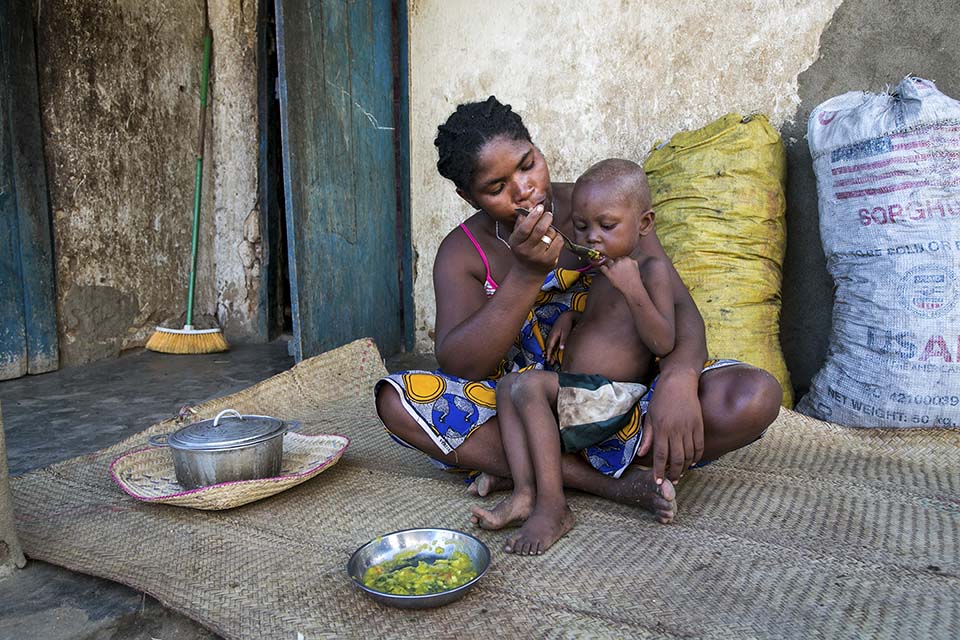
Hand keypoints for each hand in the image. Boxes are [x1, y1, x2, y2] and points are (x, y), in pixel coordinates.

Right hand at [508, 204, 563, 272]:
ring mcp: (538, 257)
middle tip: (548, 215)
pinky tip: (553, 240)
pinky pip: (559, 242)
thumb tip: (531, 208)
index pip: (525, 228)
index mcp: (516, 243)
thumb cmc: (523, 249)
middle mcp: (526, 251)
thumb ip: (521, 222)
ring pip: (551, 235)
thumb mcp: (517, 237)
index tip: (539, 208)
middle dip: (546, 218)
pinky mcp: (550, 261)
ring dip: (551, 229)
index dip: (533, 216)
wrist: (528, 271)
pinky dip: (558, 237)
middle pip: (540, 230)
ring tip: (548, 232)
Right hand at [545, 311, 577, 364]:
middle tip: (550, 362)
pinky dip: (551, 348)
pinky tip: (554, 350)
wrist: (566, 315)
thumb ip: (563, 340)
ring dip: (549, 352)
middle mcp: (551, 336)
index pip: (549, 347)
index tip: (548, 360)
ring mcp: (552, 334)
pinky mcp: (554, 334)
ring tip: (551, 358)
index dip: (548, 354)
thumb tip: (561, 348)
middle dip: (548, 354)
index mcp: (553, 336)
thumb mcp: (566, 332)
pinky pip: (551, 343)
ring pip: (548, 345)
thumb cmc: (566, 323)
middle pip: (548, 347)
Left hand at [599, 256, 643, 298]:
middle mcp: (620, 262)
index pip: (622, 257)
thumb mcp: (636, 267)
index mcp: (627, 259)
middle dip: (616, 264)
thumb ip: (631, 261)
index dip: (621, 262)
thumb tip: (628, 259)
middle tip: (618, 270)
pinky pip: (602, 268)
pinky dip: (603, 269)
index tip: (621, 266)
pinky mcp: (609, 272)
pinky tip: (605, 270)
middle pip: (615, 260)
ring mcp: (614, 267)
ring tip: (613, 271)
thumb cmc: (634, 279)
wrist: (632, 288)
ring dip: (610, 266)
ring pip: (609, 262)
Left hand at [638, 369, 702, 483]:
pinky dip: (697, 456)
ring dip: (685, 467)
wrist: (680, 382)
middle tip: (671, 482)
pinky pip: (699, 446)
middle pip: (676, 459)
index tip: (658, 481)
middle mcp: (676, 430)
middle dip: (673, 473)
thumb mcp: (650, 415)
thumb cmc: (661, 398)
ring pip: (689, 455)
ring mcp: (689, 428)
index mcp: (661, 428)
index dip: (659, 470)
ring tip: (680, 474)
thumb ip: (647, 436)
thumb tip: (641, 454)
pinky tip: (692, 462)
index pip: (659, 455)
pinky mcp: (699, 425)